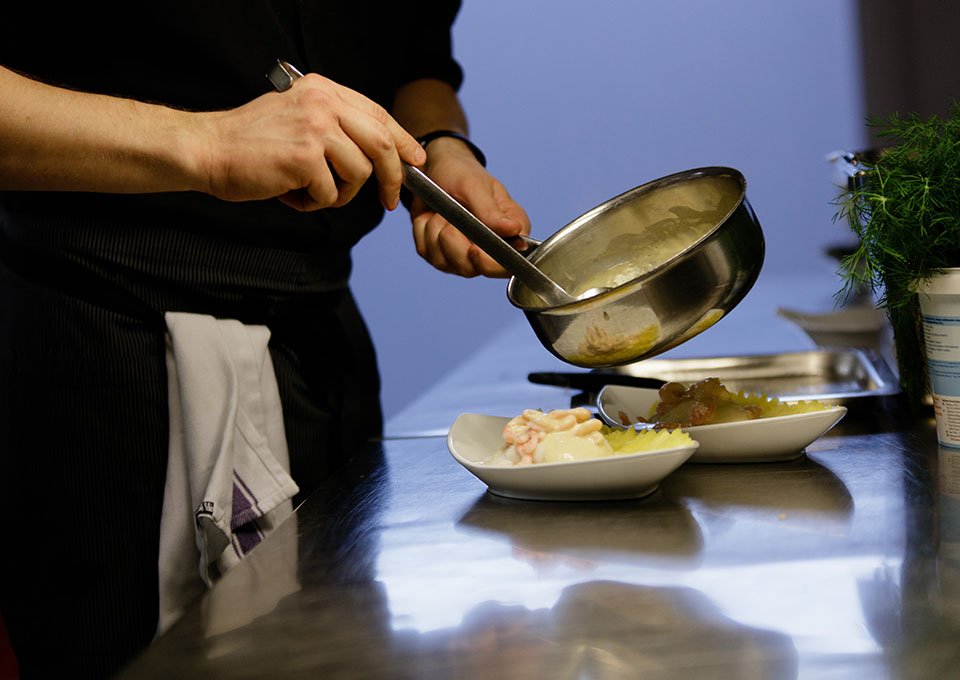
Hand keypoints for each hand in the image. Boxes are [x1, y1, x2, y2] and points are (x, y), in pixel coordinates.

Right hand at [199, 73, 425, 211]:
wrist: (208, 149)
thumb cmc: (250, 142)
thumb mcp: (297, 117)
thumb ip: (335, 126)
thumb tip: (379, 153)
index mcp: (323, 90)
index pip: (379, 114)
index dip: (403, 141)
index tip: (416, 161)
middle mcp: (323, 103)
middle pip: (381, 143)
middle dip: (392, 177)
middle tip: (390, 200)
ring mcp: (315, 129)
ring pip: (358, 173)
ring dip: (339, 194)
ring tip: (308, 189)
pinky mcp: (304, 157)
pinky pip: (330, 194)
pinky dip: (311, 203)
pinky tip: (288, 192)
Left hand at [410, 137, 530, 277]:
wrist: (435, 168)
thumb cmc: (461, 172)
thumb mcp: (475, 185)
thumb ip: (491, 211)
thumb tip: (513, 229)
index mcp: (510, 234)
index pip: (506, 265)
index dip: (488, 263)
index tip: (473, 248)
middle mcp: (489, 250)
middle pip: (470, 268)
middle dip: (453, 239)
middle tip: (452, 214)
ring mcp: (463, 256)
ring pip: (444, 261)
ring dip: (436, 231)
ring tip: (442, 211)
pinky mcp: (440, 254)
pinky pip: (426, 252)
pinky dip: (423, 230)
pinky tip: (431, 216)